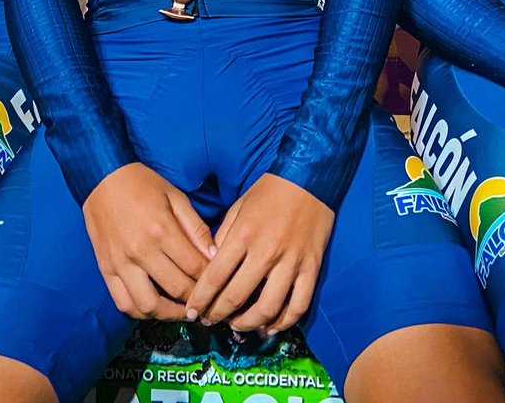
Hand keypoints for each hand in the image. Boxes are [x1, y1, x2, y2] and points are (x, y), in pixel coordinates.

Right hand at [82, 163, 216, 320]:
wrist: (102, 178)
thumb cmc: (143, 184)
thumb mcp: (176, 197)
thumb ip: (196, 228)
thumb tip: (215, 256)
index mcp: (162, 230)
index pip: (194, 268)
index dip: (211, 281)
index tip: (219, 285)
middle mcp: (141, 251)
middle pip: (176, 289)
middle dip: (196, 300)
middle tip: (207, 303)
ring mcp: (121, 264)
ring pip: (148, 306)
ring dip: (170, 315)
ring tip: (183, 312)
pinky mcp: (106, 270)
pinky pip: (124, 303)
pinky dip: (141, 312)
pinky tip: (156, 309)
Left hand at [185, 173, 333, 333]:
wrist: (309, 178)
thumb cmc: (269, 192)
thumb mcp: (238, 208)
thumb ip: (223, 238)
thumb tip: (210, 267)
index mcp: (243, 235)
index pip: (215, 277)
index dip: (200, 299)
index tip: (192, 312)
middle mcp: (266, 252)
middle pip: (237, 296)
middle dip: (218, 315)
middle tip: (210, 321)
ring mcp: (291, 262)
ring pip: (268, 308)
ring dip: (248, 324)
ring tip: (237, 326)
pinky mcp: (311, 267)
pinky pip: (298, 305)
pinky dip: (283, 322)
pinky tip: (269, 326)